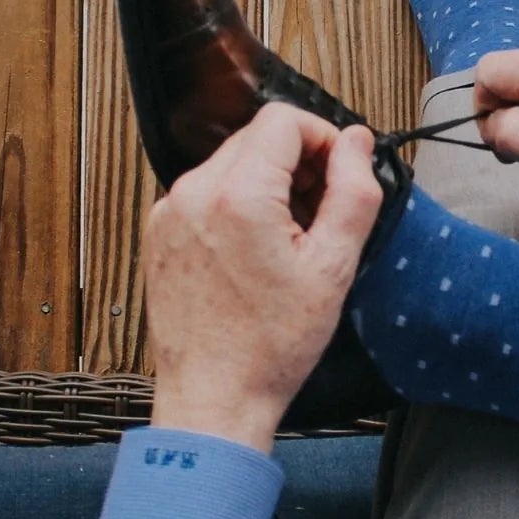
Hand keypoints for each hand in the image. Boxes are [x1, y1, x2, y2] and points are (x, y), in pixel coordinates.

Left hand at [144, 104, 381, 452]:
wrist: (215, 397)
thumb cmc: (272, 345)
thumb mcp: (334, 267)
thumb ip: (354, 193)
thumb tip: (358, 143)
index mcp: (237, 196)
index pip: (284, 121)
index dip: (324, 140)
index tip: (342, 176)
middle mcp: (193, 194)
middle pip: (257, 139)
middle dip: (300, 164)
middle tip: (324, 213)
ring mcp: (170, 213)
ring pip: (233, 164)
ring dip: (271, 185)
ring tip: (294, 240)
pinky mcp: (161, 234)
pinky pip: (209, 193)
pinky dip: (241, 206)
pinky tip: (260, 252)